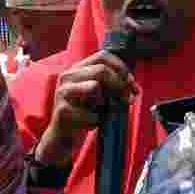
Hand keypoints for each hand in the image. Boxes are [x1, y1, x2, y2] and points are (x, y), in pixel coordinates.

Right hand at [35, 50, 138, 166]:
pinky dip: (97, 121)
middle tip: (127, 100)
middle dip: (120, 85)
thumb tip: (132, 85)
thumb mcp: (98, 95)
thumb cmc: (83, 115)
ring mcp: (62, 92)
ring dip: (107, 103)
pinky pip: (91, 113)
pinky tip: (91, 125)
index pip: (102, 56)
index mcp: (77, 69)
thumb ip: (112, 86)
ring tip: (103, 113)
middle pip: (101, 70)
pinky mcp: (62, 111)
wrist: (62, 138)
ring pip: (95, 86)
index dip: (121, 67)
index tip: (131, 83)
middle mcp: (67, 76)